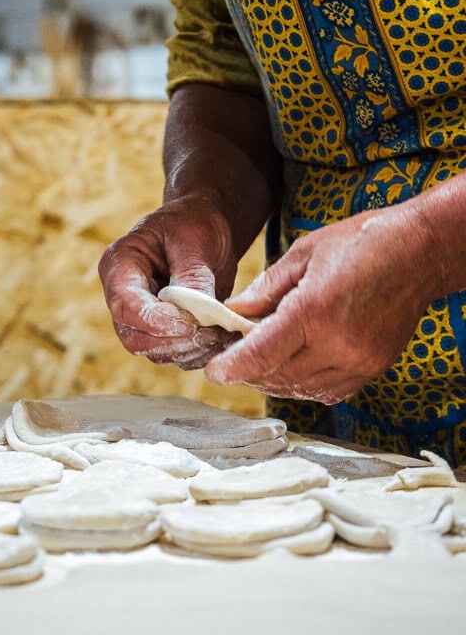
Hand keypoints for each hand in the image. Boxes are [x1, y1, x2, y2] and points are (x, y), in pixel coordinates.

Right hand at [98, 197, 239, 368]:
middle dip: (175, 342)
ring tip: (224, 335)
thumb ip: (192, 278)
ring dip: (191, 351)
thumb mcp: (194, 241)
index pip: (125, 306)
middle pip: (135, 338)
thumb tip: (196, 317)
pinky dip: (199, 353)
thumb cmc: (194, 225)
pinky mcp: (163, 332)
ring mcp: (141, 319)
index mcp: (119, 266)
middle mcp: (124, 297)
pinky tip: (223, 339)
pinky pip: (175, 355)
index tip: (192, 324)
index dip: (156, 321)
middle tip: (213, 334)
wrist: (204, 230)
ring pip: (156, 352)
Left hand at [204, 206, 433, 401]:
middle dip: (248, 373)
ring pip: (301, 390)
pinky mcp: (373, 368)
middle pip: (277, 377)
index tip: (214, 372)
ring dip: (275, 381)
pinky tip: (293, 368)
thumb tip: (234, 313)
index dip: (231, 369)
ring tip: (260, 364)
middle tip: (232, 360)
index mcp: (313, 311)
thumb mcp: (304, 253)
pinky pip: (328, 391)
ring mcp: (358, 361)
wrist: (420, 251)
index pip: (260, 356)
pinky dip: (304, 385)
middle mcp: (337, 344)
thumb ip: (265, 289)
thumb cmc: (362, 243)